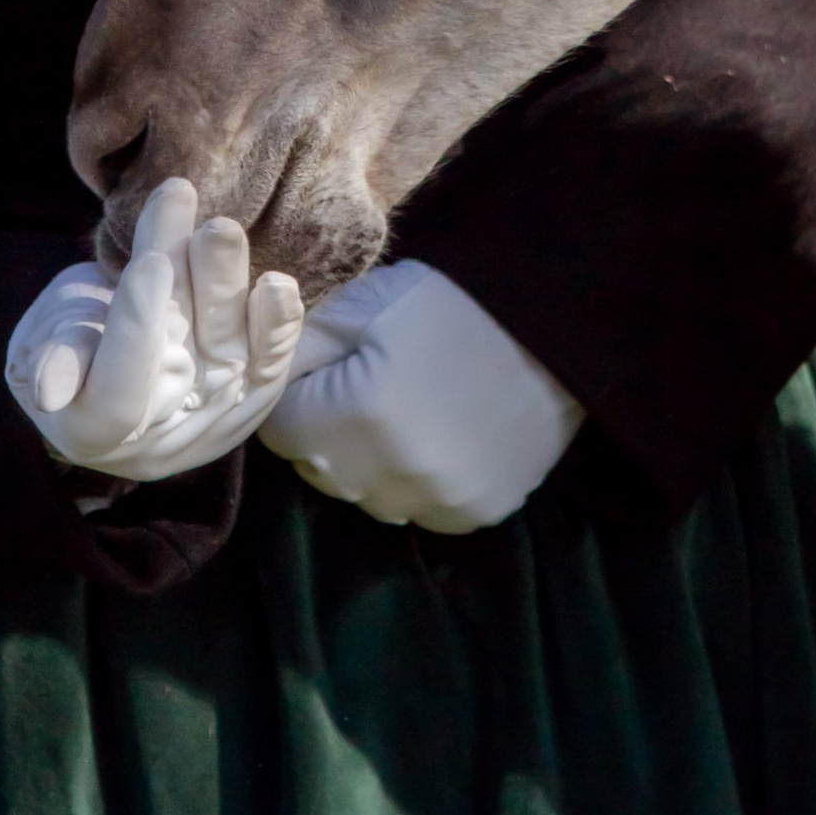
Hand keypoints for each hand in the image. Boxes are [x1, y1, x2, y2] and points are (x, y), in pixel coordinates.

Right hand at [7, 178, 303, 484]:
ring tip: (225, 230)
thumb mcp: (43, 342)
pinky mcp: (246, 395)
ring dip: (232, 287)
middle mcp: (159, 436)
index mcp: (94, 433)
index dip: (136, 329)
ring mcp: (208, 417)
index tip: (149, 262)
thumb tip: (49, 390)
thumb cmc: (65, 340)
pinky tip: (278, 284)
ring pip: (231, 351)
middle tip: (215, 229)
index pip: (121, 389)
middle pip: (191, 365)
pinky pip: (268, 365)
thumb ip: (56, 355)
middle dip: (206, 292)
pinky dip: (276, 324)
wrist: (108, 347)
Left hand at [261, 259, 582, 534]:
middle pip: (320, 469)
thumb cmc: (447, 302)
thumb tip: (268, 388)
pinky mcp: (476, 512)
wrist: (547, 321)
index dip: (298, 397)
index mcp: (353, 415)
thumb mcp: (359, 307)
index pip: (278, 431)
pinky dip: (423, 482)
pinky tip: (447, 436)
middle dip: (330, 432)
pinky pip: (422, 509)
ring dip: (375, 464)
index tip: (329, 373)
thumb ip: (299, 353)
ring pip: (368, 497)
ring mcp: (437, 499)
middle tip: (373, 387)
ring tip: (413, 412)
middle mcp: (391, 473)